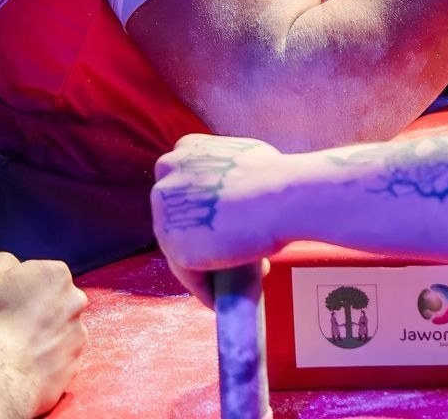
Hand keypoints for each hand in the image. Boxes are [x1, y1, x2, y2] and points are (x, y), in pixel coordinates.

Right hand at [0, 252, 87, 416]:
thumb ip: (2, 262)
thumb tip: (12, 266)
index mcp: (56, 274)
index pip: (36, 274)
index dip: (14, 288)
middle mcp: (75, 301)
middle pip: (49, 299)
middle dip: (31, 309)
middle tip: (3, 326)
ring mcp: (78, 334)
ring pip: (55, 327)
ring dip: (39, 334)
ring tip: (11, 349)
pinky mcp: (75, 363)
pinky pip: (57, 355)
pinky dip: (43, 358)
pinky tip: (21, 365)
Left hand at [152, 133, 286, 307]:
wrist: (282, 195)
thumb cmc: (276, 177)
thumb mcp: (241, 156)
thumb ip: (223, 172)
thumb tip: (233, 196)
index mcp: (184, 152)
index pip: (185, 189)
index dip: (204, 210)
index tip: (223, 225)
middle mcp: (166, 180)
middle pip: (179, 219)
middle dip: (203, 238)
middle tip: (234, 252)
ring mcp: (165, 216)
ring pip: (180, 249)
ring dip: (205, 265)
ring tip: (232, 280)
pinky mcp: (176, 249)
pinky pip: (190, 276)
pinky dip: (205, 288)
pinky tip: (222, 296)